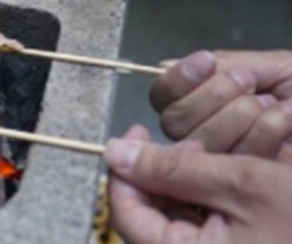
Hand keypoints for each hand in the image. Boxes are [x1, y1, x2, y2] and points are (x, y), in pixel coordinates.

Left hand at [106, 125, 291, 243]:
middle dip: (162, 173)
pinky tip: (231, 173)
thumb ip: (172, 167)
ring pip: (179, 218)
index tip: (134, 132)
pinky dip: (211, 198)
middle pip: (152, 216)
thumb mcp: (243, 183)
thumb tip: (115, 152)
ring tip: (214, 153)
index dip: (122, 170)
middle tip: (188, 143)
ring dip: (188, 182)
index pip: (125, 214)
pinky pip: (206, 227)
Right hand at [150, 50, 291, 162]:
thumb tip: (166, 66)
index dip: (178, 79)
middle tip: (249, 84)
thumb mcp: (271, 67)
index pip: (163, 94)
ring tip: (271, 105)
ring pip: (197, 143)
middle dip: (211, 98)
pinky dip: (259, 137)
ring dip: (235, 117)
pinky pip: (229, 163)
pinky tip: (281, 123)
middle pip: (173, 121)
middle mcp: (204, 131)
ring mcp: (222, 160)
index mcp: (204, 100)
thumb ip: (221, 67)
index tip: (207, 63)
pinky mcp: (243, 182)